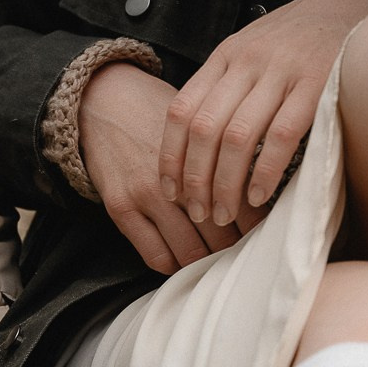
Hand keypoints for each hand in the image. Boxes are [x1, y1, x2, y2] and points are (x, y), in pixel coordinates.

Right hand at [78, 62, 245, 274]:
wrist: (105, 101)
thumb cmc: (159, 115)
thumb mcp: (200, 126)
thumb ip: (228, 158)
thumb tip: (260, 192)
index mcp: (207, 155)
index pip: (246, 207)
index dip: (258, 228)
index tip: (262, 235)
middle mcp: (179, 179)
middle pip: (222, 234)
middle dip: (235, 248)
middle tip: (240, 252)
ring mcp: (148, 196)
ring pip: (191, 251)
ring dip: (205, 260)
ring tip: (212, 258)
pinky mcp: (122, 208)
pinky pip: (156, 255)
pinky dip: (174, 265)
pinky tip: (182, 258)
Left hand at [158, 0, 367, 227]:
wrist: (349, 3)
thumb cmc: (296, 39)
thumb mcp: (251, 50)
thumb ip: (225, 85)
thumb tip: (196, 144)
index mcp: (225, 56)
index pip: (181, 111)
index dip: (170, 155)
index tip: (169, 190)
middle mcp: (246, 62)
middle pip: (204, 130)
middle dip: (195, 178)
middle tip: (196, 212)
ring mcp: (280, 73)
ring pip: (237, 137)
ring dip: (225, 183)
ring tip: (223, 213)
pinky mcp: (316, 85)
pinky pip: (281, 136)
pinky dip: (265, 171)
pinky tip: (259, 196)